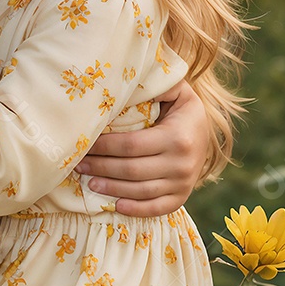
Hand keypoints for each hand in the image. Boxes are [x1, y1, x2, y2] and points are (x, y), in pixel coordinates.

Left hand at [75, 79, 207, 216]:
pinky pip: (156, 208)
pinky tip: (115, 205)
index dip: (105, 146)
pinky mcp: (182, 197)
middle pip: (132, 170)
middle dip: (101, 167)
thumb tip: (128, 76)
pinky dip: (135, 209)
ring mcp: (183, 183)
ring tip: (89, 183)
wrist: (206, 133)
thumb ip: (156, 85)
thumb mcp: (176, 92)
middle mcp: (182, 163)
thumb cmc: (181, 109)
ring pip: (141, 191)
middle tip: (79, 165)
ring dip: (111, 189)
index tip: (85, 144)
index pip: (131, 145)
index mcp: (177, 137)